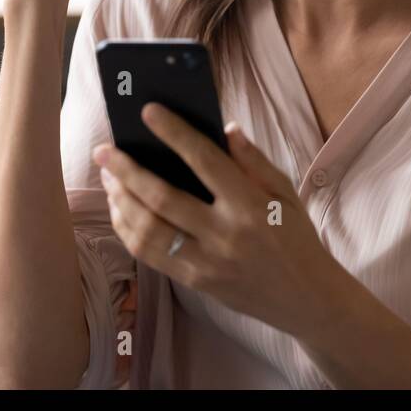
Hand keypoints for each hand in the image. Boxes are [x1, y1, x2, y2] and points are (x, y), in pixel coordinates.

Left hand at [93, 104, 340, 338]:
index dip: (174, 133)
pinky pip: (150, 255)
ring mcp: (206, 263)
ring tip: (109, 177)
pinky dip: (128, 230)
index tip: (148, 112)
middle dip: (126, 170)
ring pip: (147, 231)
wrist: (306, 298)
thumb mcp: (286, 193)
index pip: (205, 161)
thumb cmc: (296, 238)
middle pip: (162, 198)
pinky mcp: (194, 282)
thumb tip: (225, 128)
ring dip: (120, 201)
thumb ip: (254, 160)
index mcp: (250, 206)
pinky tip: (121, 209)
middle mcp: (224, 235)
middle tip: (104, 150)